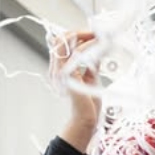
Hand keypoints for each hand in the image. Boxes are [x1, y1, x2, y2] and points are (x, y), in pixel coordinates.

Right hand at [49, 29, 101, 151]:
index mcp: (59, 69)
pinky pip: (74, 56)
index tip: (92, 35)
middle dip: (78, 33)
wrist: (87, 121)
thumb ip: (91, 65)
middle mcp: (56, 69)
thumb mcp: (90, 79)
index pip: (61, 44)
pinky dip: (86, 48)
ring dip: (83, 37)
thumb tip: (97, 51)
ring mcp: (59, 73)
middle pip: (59, 40)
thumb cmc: (89, 104)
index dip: (75, 36)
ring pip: (64, 44)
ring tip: (98, 37)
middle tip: (95, 33)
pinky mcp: (67, 77)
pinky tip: (98, 47)